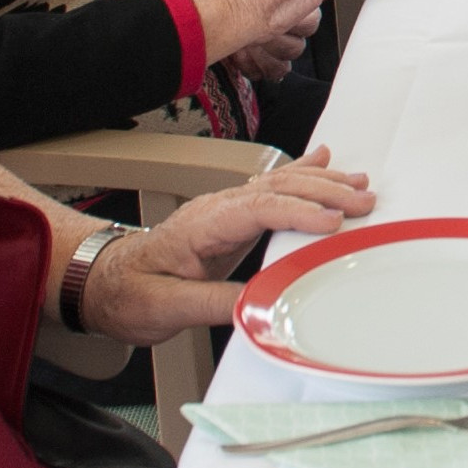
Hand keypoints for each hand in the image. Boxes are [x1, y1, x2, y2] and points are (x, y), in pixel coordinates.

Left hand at [80, 148, 377, 342]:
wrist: (104, 282)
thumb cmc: (129, 293)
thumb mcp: (165, 308)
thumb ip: (213, 303)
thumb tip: (260, 304)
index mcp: (200, 225)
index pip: (258, 209)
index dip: (298, 212)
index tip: (333, 223)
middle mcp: (216, 209)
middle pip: (277, 188)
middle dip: (324, 191)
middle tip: (363, 202)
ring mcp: (224, 210)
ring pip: (279, 183)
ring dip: (321, 181)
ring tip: (358, 183)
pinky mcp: (231, 218)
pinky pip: (272, 187)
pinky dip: (302, 172)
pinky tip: (322, 159)